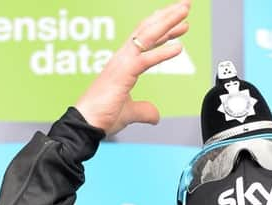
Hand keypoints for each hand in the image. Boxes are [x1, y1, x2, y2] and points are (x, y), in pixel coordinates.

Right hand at [75, 0, 190, 134]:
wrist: (86, 124)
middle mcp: (122, 58)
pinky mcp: (122, 74)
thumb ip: (144, 110)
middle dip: (168, 16)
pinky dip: (162, 53)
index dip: (164, 29)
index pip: (146, 39)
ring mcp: (121, 64)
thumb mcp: (130, 113)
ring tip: (185, 13)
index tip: (179, 22)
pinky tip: (178, 47)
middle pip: (148, 30)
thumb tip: (155, 115)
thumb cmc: (101, 116)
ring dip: (168, 23)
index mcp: (123, 63)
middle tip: (185, 5)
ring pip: (147, 36)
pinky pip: (145, 60)